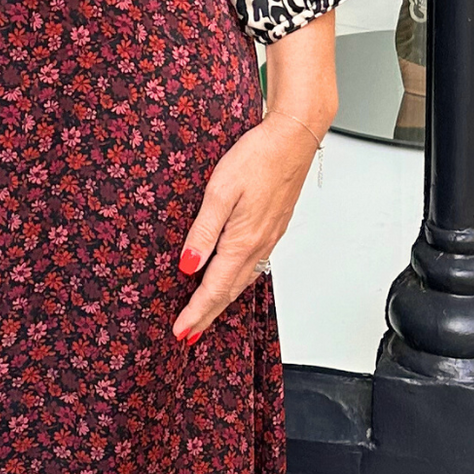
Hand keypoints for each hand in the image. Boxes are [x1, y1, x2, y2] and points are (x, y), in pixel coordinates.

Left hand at [172, 114, 320, 341]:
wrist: (293, 139)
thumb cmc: (257, 158)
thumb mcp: (220, 191)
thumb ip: (203, 230)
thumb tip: (188, 265)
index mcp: (242, 241)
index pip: (214, 288)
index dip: (195, 312)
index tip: (180, 331)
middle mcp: (258, 246)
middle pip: (228, 292)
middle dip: (207, 315)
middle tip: (189, 333)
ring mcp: (268, 238)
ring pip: (242, 280)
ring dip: (222, 301)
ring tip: (205, 314)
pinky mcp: (273, 228)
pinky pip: (253, 266)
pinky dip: (237, 281)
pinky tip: (231, 278)